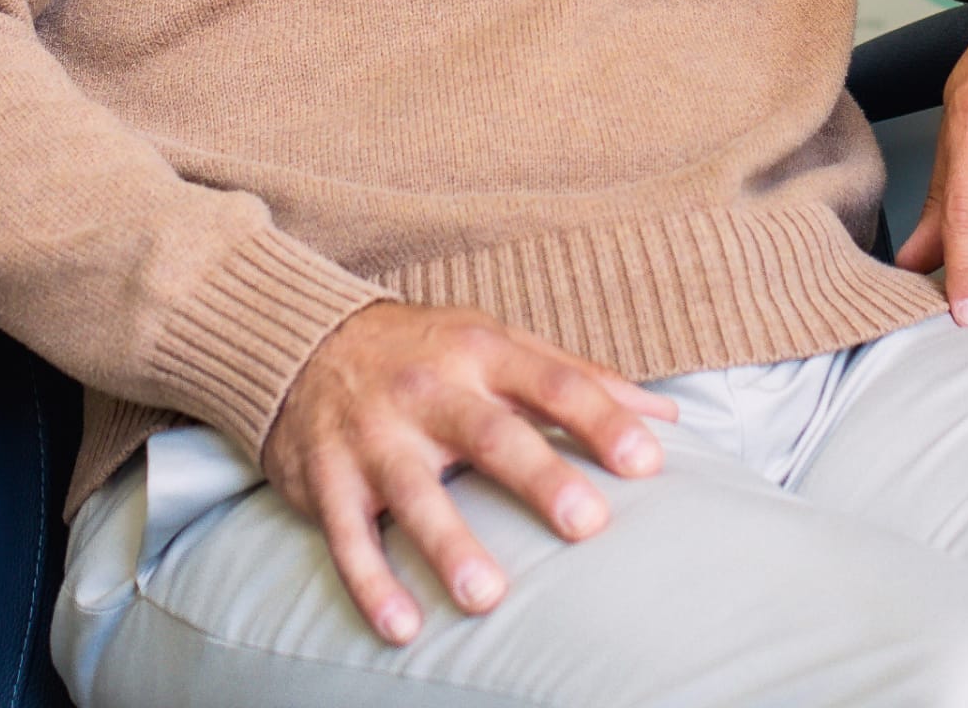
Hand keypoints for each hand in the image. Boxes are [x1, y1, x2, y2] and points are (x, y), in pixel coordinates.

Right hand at [260, 301, 676, 645]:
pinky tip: (402, 626)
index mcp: (481, 352)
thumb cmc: (424, 350)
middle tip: (586, 523)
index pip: (553, 382)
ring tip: (488, 597)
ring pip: (415, 494)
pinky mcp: (328, 479)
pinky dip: (371, 583)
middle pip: (490, 436)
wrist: (301, 341)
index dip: (601, 420)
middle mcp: (428, 391)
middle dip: (539, 479)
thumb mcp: (497, 341)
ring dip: (451, 545)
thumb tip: (666, 414)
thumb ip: (578, 376)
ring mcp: (374, 436)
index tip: (648, 461)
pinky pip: (349, 537)